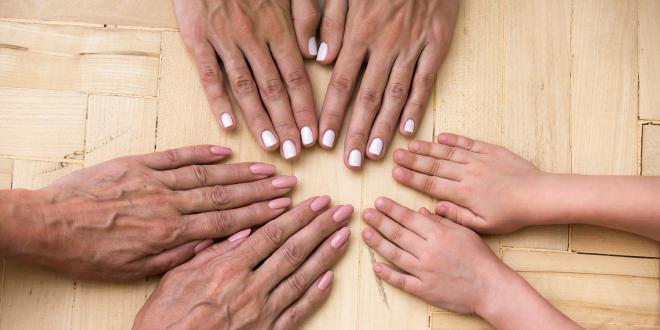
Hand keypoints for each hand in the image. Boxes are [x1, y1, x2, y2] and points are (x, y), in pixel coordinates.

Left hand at [3, 145, 295, 279]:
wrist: (49, 224)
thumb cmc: (89, 253)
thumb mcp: (132, 269)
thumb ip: (176, 256)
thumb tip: (214, 244)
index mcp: (169, 233)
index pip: (224, 221)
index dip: (257, 214)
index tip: (282, 207)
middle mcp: (168, 203)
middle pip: (223, 195)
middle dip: (259, 190)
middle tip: (287, 183)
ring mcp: (154, 180)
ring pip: (206, 175)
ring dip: (239, 172)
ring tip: (266, 168)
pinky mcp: (138, 164)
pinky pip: (176, 156)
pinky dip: (201, 152)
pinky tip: (224, 150)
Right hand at [133, 197, 353, 329]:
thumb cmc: (165, 318)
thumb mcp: (178, 276)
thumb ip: (212, 252)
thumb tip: (243, 230)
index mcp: (228, 269)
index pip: (272, 235)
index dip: (299, 216)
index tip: (317, 201)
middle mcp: (251, 288)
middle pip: (294, 251)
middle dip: (321, 227)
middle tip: (343, 210)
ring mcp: (262, 312)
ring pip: (302, 277)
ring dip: (326, 254)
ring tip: (345, 236)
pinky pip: (297, 312)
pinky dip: (316, 294)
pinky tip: (331, 278)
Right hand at [174, 0, 317, 159]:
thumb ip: (306, 18)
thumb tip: (315, 55)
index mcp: (278, 28)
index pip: (297, 78)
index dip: (306, 109)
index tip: (313, 136)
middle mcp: (254, 38)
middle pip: (274, 89)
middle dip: (287, 124)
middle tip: (295, 154)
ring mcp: (225, 40)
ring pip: (245, 87)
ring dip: (259, 120)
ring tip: (270, 146)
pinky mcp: (198, 39)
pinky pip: (210, 75)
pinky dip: (218, 101)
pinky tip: (228, 125)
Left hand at [317, 0, 458, 168]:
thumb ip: (330, 22)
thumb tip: (319, 58)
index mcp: (360, 32)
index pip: (341, 83)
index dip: (331, 114)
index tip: (322, 141)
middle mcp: (385, 45)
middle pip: (368, 97)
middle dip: (357, 133)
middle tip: (349, 162)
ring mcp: (413, 47)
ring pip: (396, 95)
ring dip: (385, 128)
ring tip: (375, 155)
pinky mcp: (437, 45)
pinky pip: (425, 82)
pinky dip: (416, 108)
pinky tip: (408, 131)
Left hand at [361, 197, 502, 313]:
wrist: (491, 288)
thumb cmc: (480, 258)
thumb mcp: (464, 231)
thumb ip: (441, 220)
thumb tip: (420, 211)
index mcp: (439, 234)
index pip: (409, 218)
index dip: (392, 209)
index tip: (378, 202)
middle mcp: (429, 251)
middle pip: (398, 234)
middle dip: (380, 222)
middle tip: (365, 213)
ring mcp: (425, 272)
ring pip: (396, 255)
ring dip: (378, 243)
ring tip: (365, 233)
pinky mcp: (424, 290)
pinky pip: (402, 281)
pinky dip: (388, 274)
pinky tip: (376, 267)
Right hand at [393, 133, 546, 233]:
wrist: (538, 196)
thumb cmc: (512, 215)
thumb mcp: (484, 225)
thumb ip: (457, 217)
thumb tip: (435, 208)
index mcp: (464, 194)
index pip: (431, 185)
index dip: (411, 178)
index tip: (396, 173)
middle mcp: (467, 174)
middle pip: (434, 166)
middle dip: (413, 160)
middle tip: (395, 155)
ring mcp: (479, 160)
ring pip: (448, 152)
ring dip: (428, 148)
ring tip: (411, 144)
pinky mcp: (491, 151)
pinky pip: (468, 143)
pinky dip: (454, 139)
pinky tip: (440, 136)